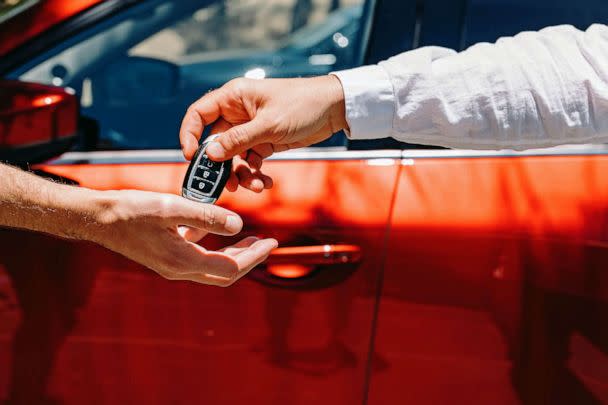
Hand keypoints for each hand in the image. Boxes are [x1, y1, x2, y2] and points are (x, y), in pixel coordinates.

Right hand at [91, 189, 276, 285]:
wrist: (97, 217)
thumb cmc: (129, 210)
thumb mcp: (170, 207)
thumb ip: (206, 216)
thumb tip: (238, 224)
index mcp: (182, 261)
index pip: (230, 267)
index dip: (254, 256)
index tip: (272, 244)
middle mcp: (178, 269)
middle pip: (225, 272)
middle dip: (249, 259)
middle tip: (267, 243)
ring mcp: (171, 266)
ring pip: (212, 266)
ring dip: (233, 254)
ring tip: (250, 237)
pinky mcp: (165, 257)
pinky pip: (197, 256)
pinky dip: (213, 247)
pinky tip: (218, 228)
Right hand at [179, 75, 347, 191]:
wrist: (334, 109)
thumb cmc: (302, 105)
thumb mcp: (269, 125)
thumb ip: (238, 140)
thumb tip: (209, 154)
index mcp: (233, 97)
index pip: (198, 114)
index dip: (189, 135)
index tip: (191, 157)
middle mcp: (238, 113)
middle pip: (216, 143)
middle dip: (222, 166)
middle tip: (227, 185)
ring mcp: (251, 129)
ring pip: (234, 157)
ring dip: (242, 174)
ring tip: (255, 186)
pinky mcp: (264, 142)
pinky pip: (251, 161)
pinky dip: (256, 173)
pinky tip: (265, 182)